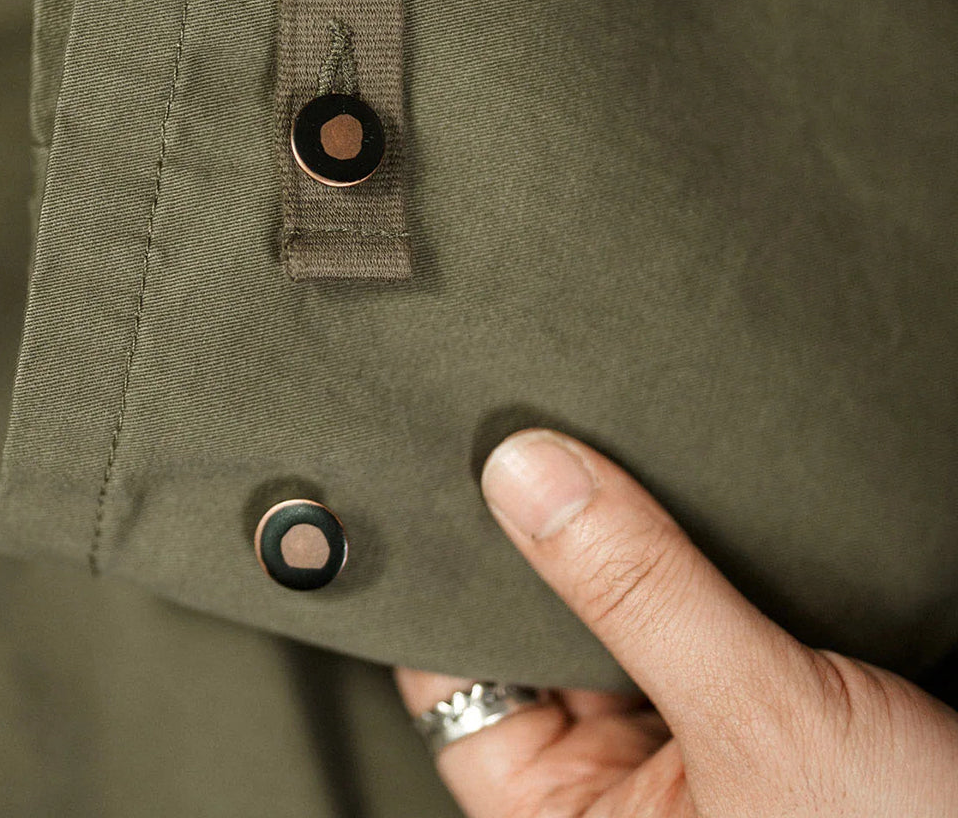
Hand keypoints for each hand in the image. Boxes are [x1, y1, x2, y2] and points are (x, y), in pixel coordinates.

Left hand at [395, 429, 957, 815]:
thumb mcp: (760, 720)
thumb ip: (640, 593)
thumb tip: (524, 474)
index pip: (457, 691)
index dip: (447, 583)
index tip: (441, 471)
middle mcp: (625, 797)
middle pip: (540, 640)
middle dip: (542, 543)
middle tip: (528, 422)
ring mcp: (694, 751)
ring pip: (621, 618)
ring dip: (623, 538)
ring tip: (604, 436)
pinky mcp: (761, 711)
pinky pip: (695, 615)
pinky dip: (688, 553)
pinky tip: (683, 485)